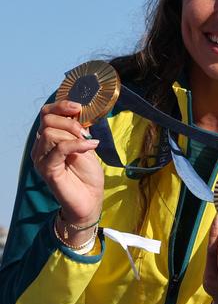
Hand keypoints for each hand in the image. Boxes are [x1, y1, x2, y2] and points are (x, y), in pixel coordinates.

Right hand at [31, 100, 103, 242]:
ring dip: (73, 133)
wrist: (90, 198)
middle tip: (85, 132)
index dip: (61, 106)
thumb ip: (79, 129)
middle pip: (47, 120)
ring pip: (50, 132)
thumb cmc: (87, 173)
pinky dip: (77, 144)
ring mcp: (41, 159)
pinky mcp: (48, 170)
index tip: (78, 107)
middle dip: (70, 121)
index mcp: (48, 138)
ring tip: (88, 142)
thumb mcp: (85, 144)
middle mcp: (40, 147)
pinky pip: (59, 149)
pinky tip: (91, 146)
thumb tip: (81, 112)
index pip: (46, 114)